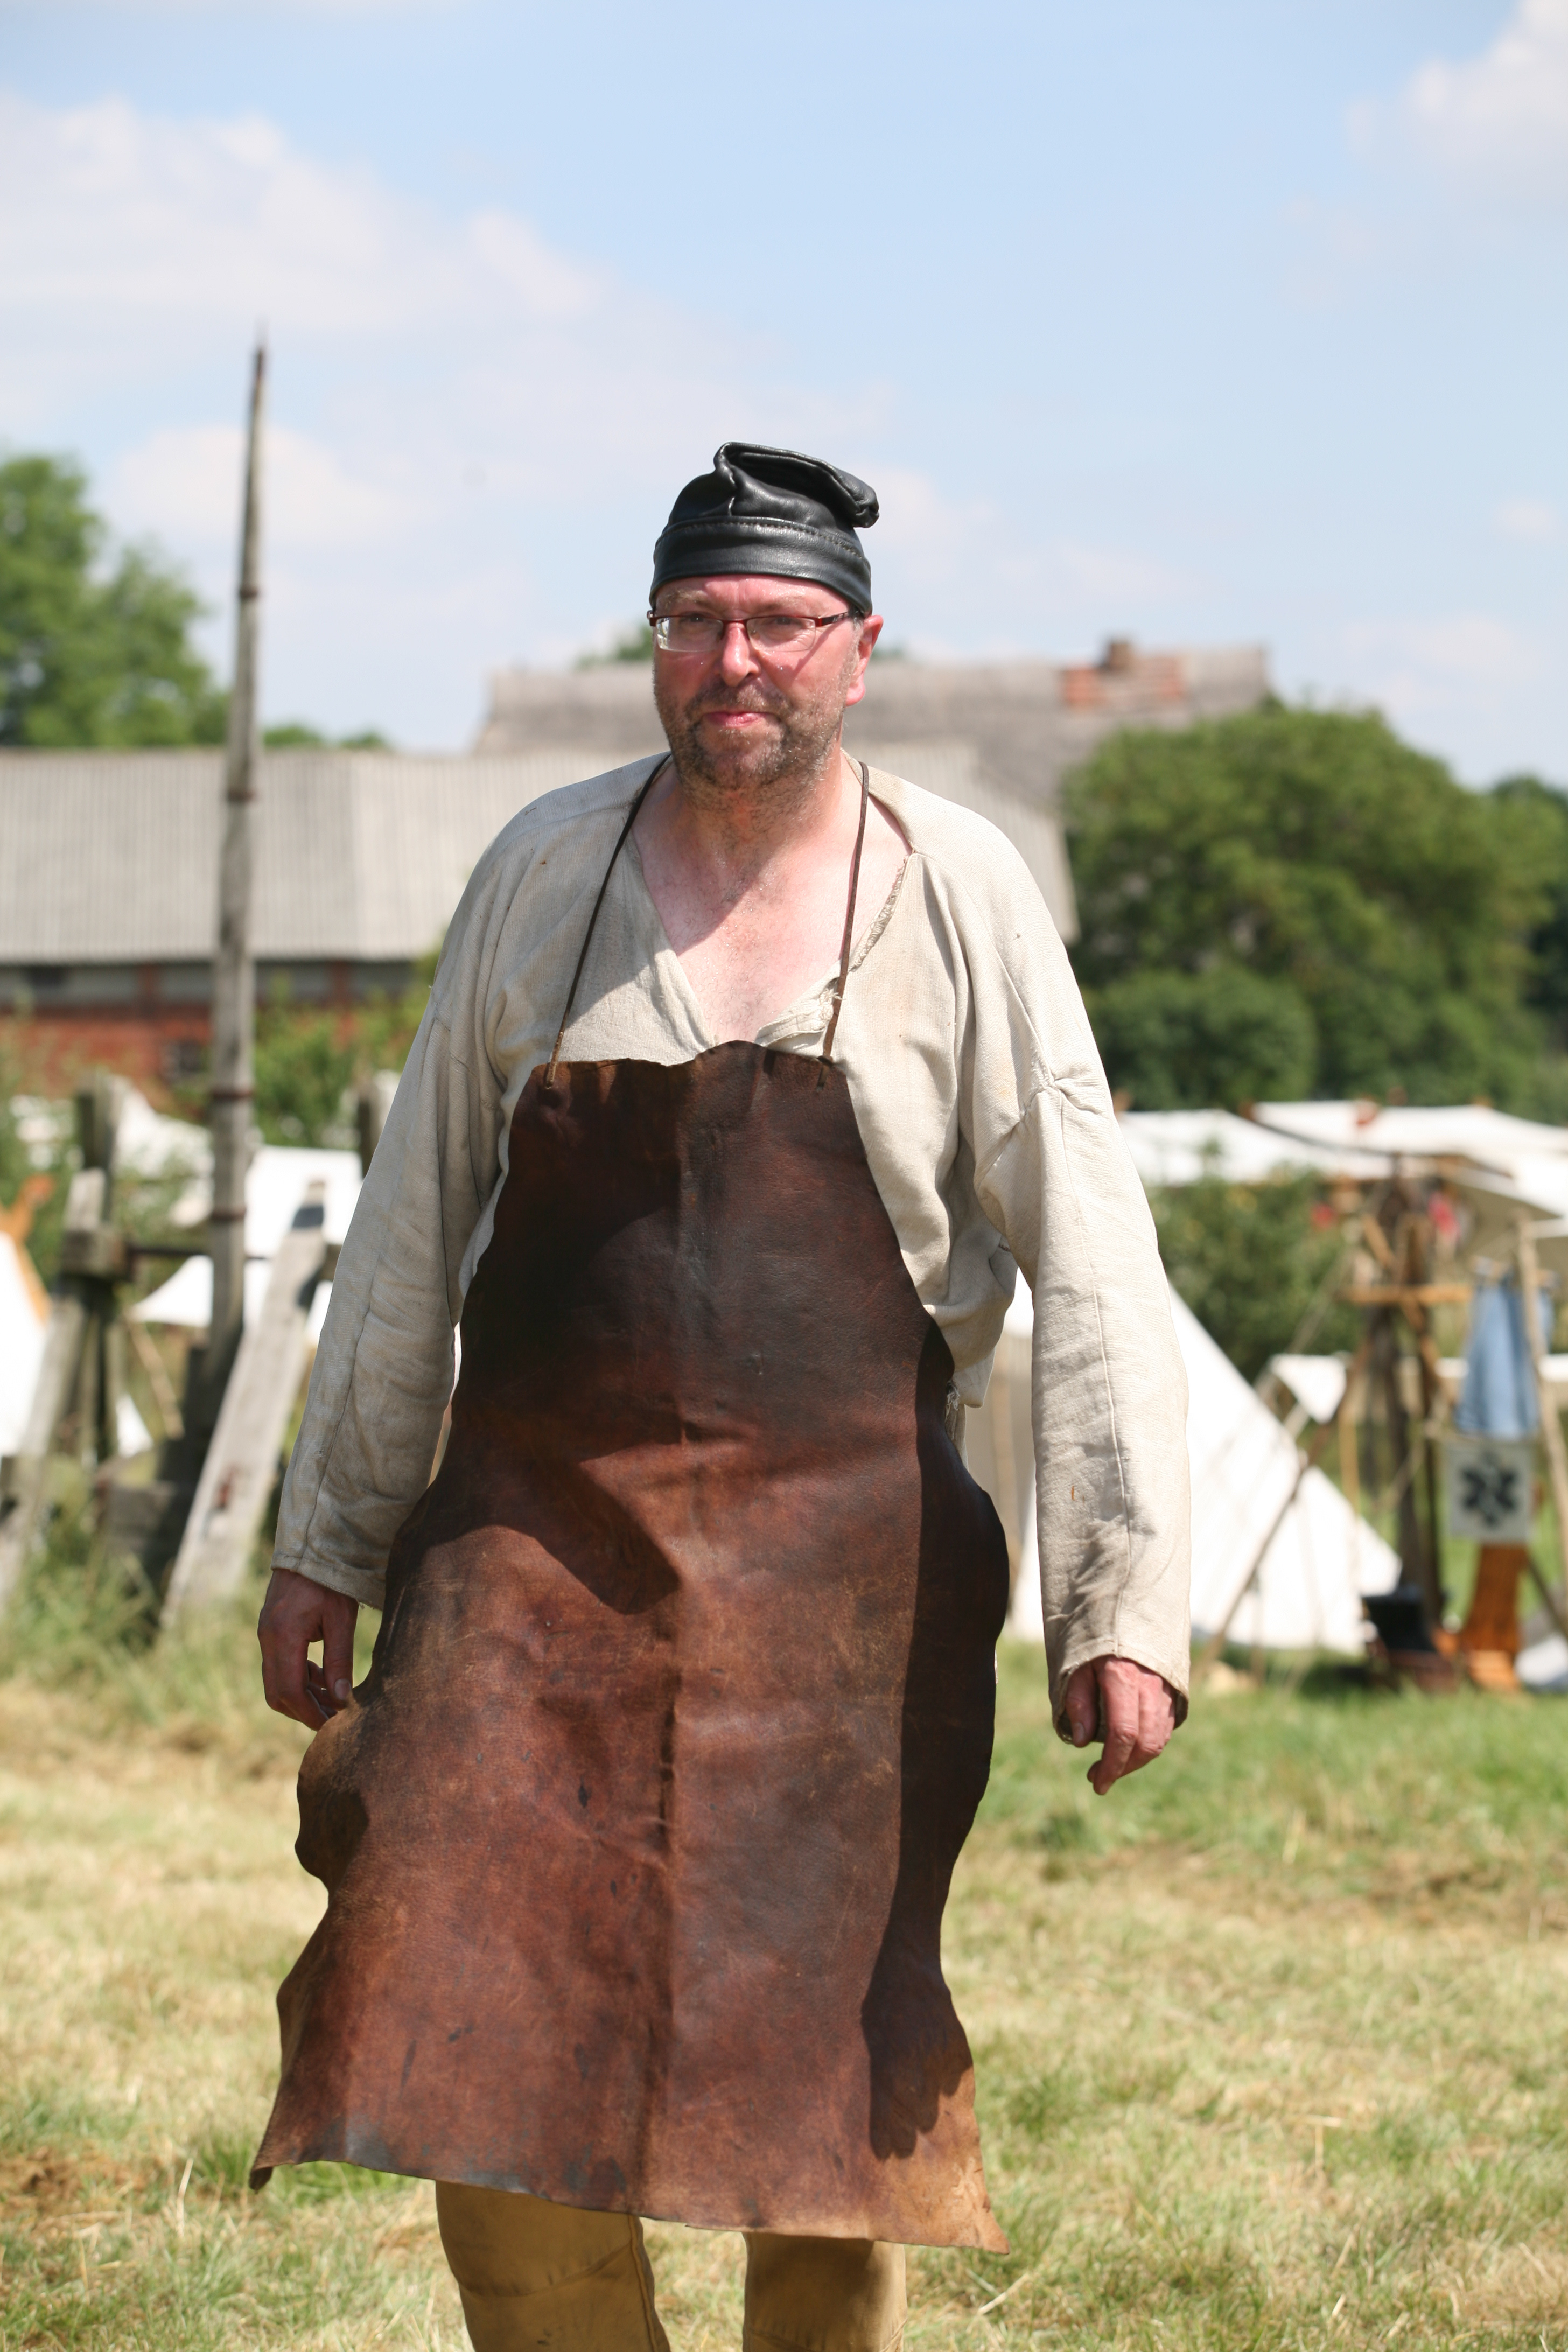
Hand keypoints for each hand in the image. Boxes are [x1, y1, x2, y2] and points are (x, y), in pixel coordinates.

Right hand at [258, 1566, 357, 1730]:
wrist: (310, 1546)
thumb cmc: (329, 1580)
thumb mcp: (341, 1618)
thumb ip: (339, 1659)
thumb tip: (340, 1699)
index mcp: (283, 1636)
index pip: (291, 1691)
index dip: (310, 1713)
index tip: (331, 1726)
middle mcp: (268, 1639)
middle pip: (277, 1693)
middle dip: (303, 1710)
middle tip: (332, 1719)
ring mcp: (265, 1635)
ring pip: (275, 1682)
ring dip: (301, 1695)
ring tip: (331, 1699)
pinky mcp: (270, 1630)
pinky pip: (278, 1665)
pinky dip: (297, 1677)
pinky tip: (320, 1676)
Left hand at [1062, 1655, 1176, 1794]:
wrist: (1130, 1610)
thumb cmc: (1096, 1641)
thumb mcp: (1076, 1666)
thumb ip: (1078, 1702)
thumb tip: (1082, 1742)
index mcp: (1124, 1677)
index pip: (1123, 1734)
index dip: (1112, 1765)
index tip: (1097, 1783)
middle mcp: (1151, 1685)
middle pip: (1146, 1743)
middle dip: (1124, 1768)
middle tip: (1099, 1779)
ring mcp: (1167, 1688)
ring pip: (1159, 1738)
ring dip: (1136, 1760)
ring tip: (1111, 1766)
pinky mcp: (1174, 1691)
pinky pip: (1165, 1727)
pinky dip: (1149, 1744)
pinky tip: (1128, 1747)